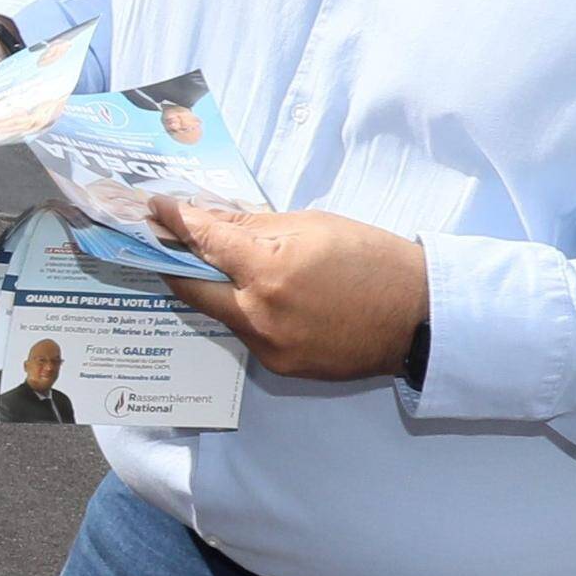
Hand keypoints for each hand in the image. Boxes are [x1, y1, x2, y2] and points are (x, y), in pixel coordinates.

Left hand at [150, 198, 427, 382]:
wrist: (420, 317)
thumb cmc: (373, 260)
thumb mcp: (314, 225)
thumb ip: (253, 226)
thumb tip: (209, 220)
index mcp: (269, 271)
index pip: (204, 242)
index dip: (174, 221)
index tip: (155, 208)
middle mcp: (259, 314)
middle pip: (189, 288)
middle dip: (172, 263)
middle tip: (162, 243)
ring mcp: (267, 346)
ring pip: (217, 313)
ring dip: (210, 289)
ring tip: (211, 265)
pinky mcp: (279, 367)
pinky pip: (245, 333)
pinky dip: (241, 311)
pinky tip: (253, 296)